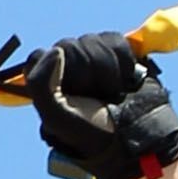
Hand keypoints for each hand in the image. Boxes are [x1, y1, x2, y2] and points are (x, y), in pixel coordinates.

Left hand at [21, 33, 177, 178]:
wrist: (137, 139)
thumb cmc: (93, 134)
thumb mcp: (56, 117)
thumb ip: (40, 84)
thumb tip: (57, 50)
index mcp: (46, 83)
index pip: (40, 56)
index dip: (56, 71)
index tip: (71, 92)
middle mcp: (67, 68)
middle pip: (68, 46)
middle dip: (86, 73)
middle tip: (96, 97)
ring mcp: (92, 60)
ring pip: (92, 41)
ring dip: (107, 69)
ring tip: (114, 92)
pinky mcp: (118, 54)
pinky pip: (115, 40)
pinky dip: (123, 60)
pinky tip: (128, 80)